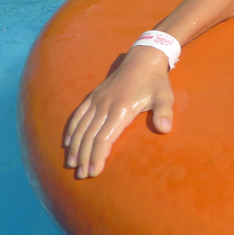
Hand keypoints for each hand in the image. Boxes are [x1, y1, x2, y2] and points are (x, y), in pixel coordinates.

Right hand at [64, 46, 174, 178]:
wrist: (143, 59)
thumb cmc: (156, 81)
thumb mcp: (165, 96)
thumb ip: (164, 113)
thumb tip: (166, 129)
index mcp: (121, 109)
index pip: (104, 138)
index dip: (97, 156)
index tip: (94, 172)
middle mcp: (104, 105)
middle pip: (89, 136)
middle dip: (84, 157)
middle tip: (81, 175)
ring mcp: (97, 100)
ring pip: (81, 127)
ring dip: (75, 147)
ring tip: (72, 164)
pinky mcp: (93, 96)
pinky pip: (78, 115)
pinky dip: (71, 130)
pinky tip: (67, 143)